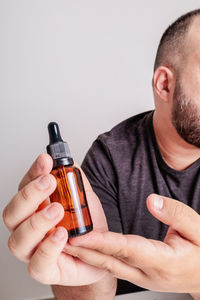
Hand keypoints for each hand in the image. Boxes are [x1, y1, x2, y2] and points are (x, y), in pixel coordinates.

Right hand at [2, 154, 107, 284]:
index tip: (45, 160)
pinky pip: (37, 265)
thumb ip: (75, 181)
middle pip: (13, 213)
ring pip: (19, 240)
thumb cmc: (86, 227)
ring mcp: (34, 250)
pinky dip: (48, 248)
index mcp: (34, 208)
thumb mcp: (84, 199)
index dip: (32, 173)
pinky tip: (61, 236)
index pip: (24, 187)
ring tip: (57, 210)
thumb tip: (68, 161)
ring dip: (37, 222)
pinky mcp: (45, 270)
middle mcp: (28, 228)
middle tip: (49, 182)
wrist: (100, 254)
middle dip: (29, 195)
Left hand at [65, 194, 199, 293]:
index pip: (127, 249)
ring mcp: (143, 278)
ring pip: (110, 266)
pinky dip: (98, 258)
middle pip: (111, 261)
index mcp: (163, 261)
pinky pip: (115, 267)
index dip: (102, 242)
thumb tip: (152, 200)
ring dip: (87, 256)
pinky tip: (87, 249)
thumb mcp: (198, 227)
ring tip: (67, 243)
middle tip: (61, 240)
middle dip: (84, 251)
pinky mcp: (139, 275)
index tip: (81, 235)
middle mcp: (148, 273)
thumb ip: (174, 213)